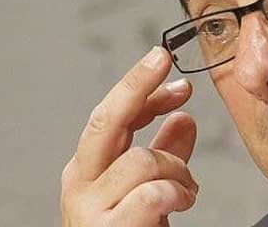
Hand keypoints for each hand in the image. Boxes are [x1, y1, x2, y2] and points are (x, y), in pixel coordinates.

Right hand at [61, 46, 198, 225]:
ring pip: (142, 160)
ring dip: (178, 170)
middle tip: (161, 57)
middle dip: (136, 85)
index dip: (142, 89)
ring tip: (187, 191)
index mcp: (88, 169)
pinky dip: (174, 193)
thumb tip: (183, 117)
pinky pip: (150, 195)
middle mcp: (80, 184)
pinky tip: (179, 201)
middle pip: (106, 121)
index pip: (112, 117)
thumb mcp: (150, 189)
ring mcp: (89, 211)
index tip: (172, 73)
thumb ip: (164, 155)